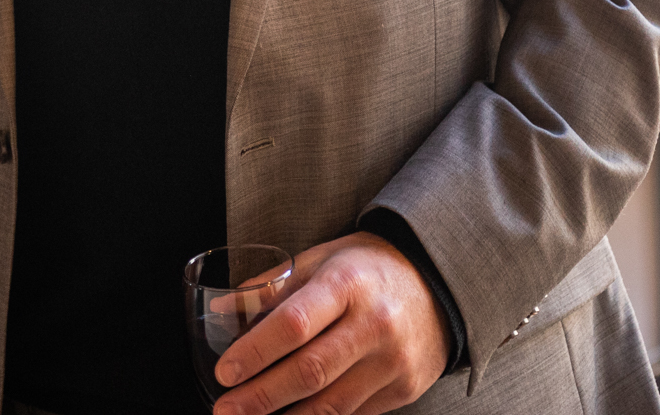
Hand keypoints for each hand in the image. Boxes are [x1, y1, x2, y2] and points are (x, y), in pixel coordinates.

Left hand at [211, 232, 449, 414]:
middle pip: (310, 371)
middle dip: (261, 397)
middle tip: (226, 409)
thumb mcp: (321, 259)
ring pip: (332, 404)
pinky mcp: (405, 388)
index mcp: (347, 283)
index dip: (256, 351)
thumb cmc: (367, 268)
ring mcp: (393, 361)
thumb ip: (272, 287)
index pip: (294, 323)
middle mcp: (374, 323)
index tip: (225, 372)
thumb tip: (222, 312)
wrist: (437, 281)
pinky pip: (353, 414)